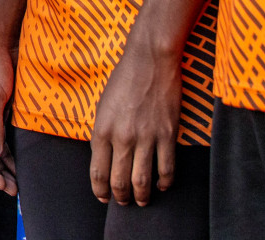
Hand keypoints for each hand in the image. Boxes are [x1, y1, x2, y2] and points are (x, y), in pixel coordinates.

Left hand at [89, 45, 181, 205]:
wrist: (149, 61)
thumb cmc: (123, 80)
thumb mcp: (102, 106)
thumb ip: (103, 133)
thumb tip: (105, 157)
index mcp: (102, 130)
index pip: (97, 172)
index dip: (100, 190)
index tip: (103, 197)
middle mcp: (122, 137)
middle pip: (119, 181)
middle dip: (120, 197)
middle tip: (123, 203)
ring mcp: (146, 137)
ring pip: (143, 181)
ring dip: (142, 196)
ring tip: (142, 201)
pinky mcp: (167, 134)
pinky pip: (167, 168)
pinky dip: (165, 182)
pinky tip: (163, 186)